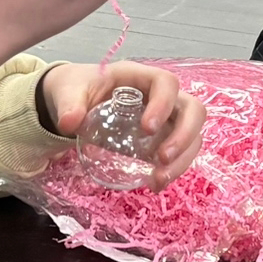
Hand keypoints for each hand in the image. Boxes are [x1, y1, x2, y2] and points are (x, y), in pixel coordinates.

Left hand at [36, 60, 206, 184]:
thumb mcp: (69, 92)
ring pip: (193, 133)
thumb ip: (69, 105)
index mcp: (140, 77)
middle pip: (193, 109)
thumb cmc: (78, 88)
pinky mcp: (163, 137)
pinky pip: (181, 151)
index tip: (147, 129)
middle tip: (161, 159)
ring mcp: (167, 117)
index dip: (164, 104)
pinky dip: (174, 168)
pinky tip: (155, 184)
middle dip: (184, 136)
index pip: (166, 83)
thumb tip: (70, 124)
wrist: (75, 100)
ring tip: (159, 179)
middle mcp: (161, 95)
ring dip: (183, 158)